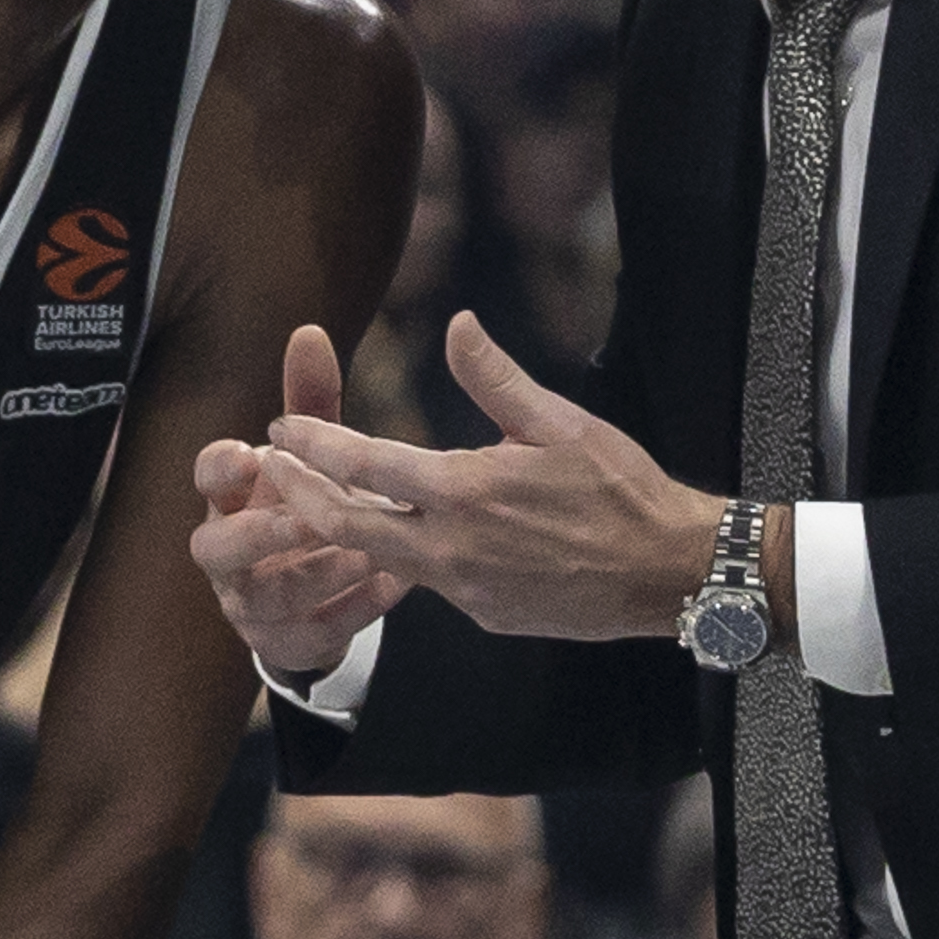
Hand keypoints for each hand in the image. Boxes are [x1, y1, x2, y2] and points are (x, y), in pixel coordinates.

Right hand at [191, 325, 409, 676]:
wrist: (313, 594)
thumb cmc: (306, 504)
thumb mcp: (311, 457)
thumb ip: (311, 402)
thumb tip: (310, 330)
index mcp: (229, 497)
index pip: (206, 476)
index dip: (221, 469)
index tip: (251, 453)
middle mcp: (227, 553)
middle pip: (214, 547)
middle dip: (256, 533)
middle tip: (304, 517)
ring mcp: (251, 603)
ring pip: (267, 596)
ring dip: (317, 572)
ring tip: (368, 551)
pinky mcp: (286, 643)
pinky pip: (314, 633)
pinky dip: (354, 609)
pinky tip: (395, 585)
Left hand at [257, 312, 722, 642]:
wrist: (667, 573)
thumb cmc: (621, 490)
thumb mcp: (562, 423)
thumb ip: (495, 379)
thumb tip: (456, 323)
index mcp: (467, 491)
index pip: (365, 465)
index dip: (314, 444)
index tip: (281, 426)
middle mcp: (453, 547)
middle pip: (346, 525)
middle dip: (299, 493)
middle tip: (271, 466)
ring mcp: (465, 590)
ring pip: (380, 557)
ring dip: (342, 526)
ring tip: (313, 496)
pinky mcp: (483, 614)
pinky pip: (426, 581)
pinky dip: (396, 552)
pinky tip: (391, 531)